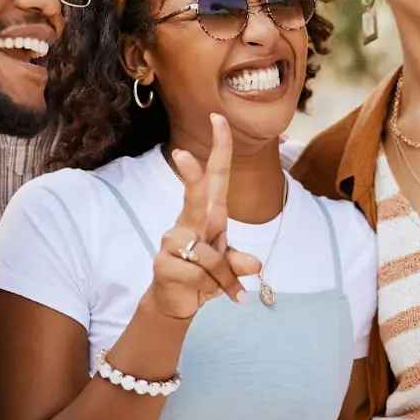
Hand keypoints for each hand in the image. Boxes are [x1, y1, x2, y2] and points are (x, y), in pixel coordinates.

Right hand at [147, 115, 261, 320]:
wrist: (178, 301)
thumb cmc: (205, 273)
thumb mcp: (229, 267)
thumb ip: (239, 262)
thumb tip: (255, 264)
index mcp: (209, 214)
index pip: (216, 175)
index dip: (219, 147)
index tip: (218, 118)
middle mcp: (189, 221)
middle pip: (194, 195)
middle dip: (189, 175)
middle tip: (181, 154)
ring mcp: (173, 241)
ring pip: (208, 255)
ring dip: (222, 277)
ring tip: (223, 289)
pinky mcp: (164, 262)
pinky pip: (199, 276)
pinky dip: (211, 289)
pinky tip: (204, 293)